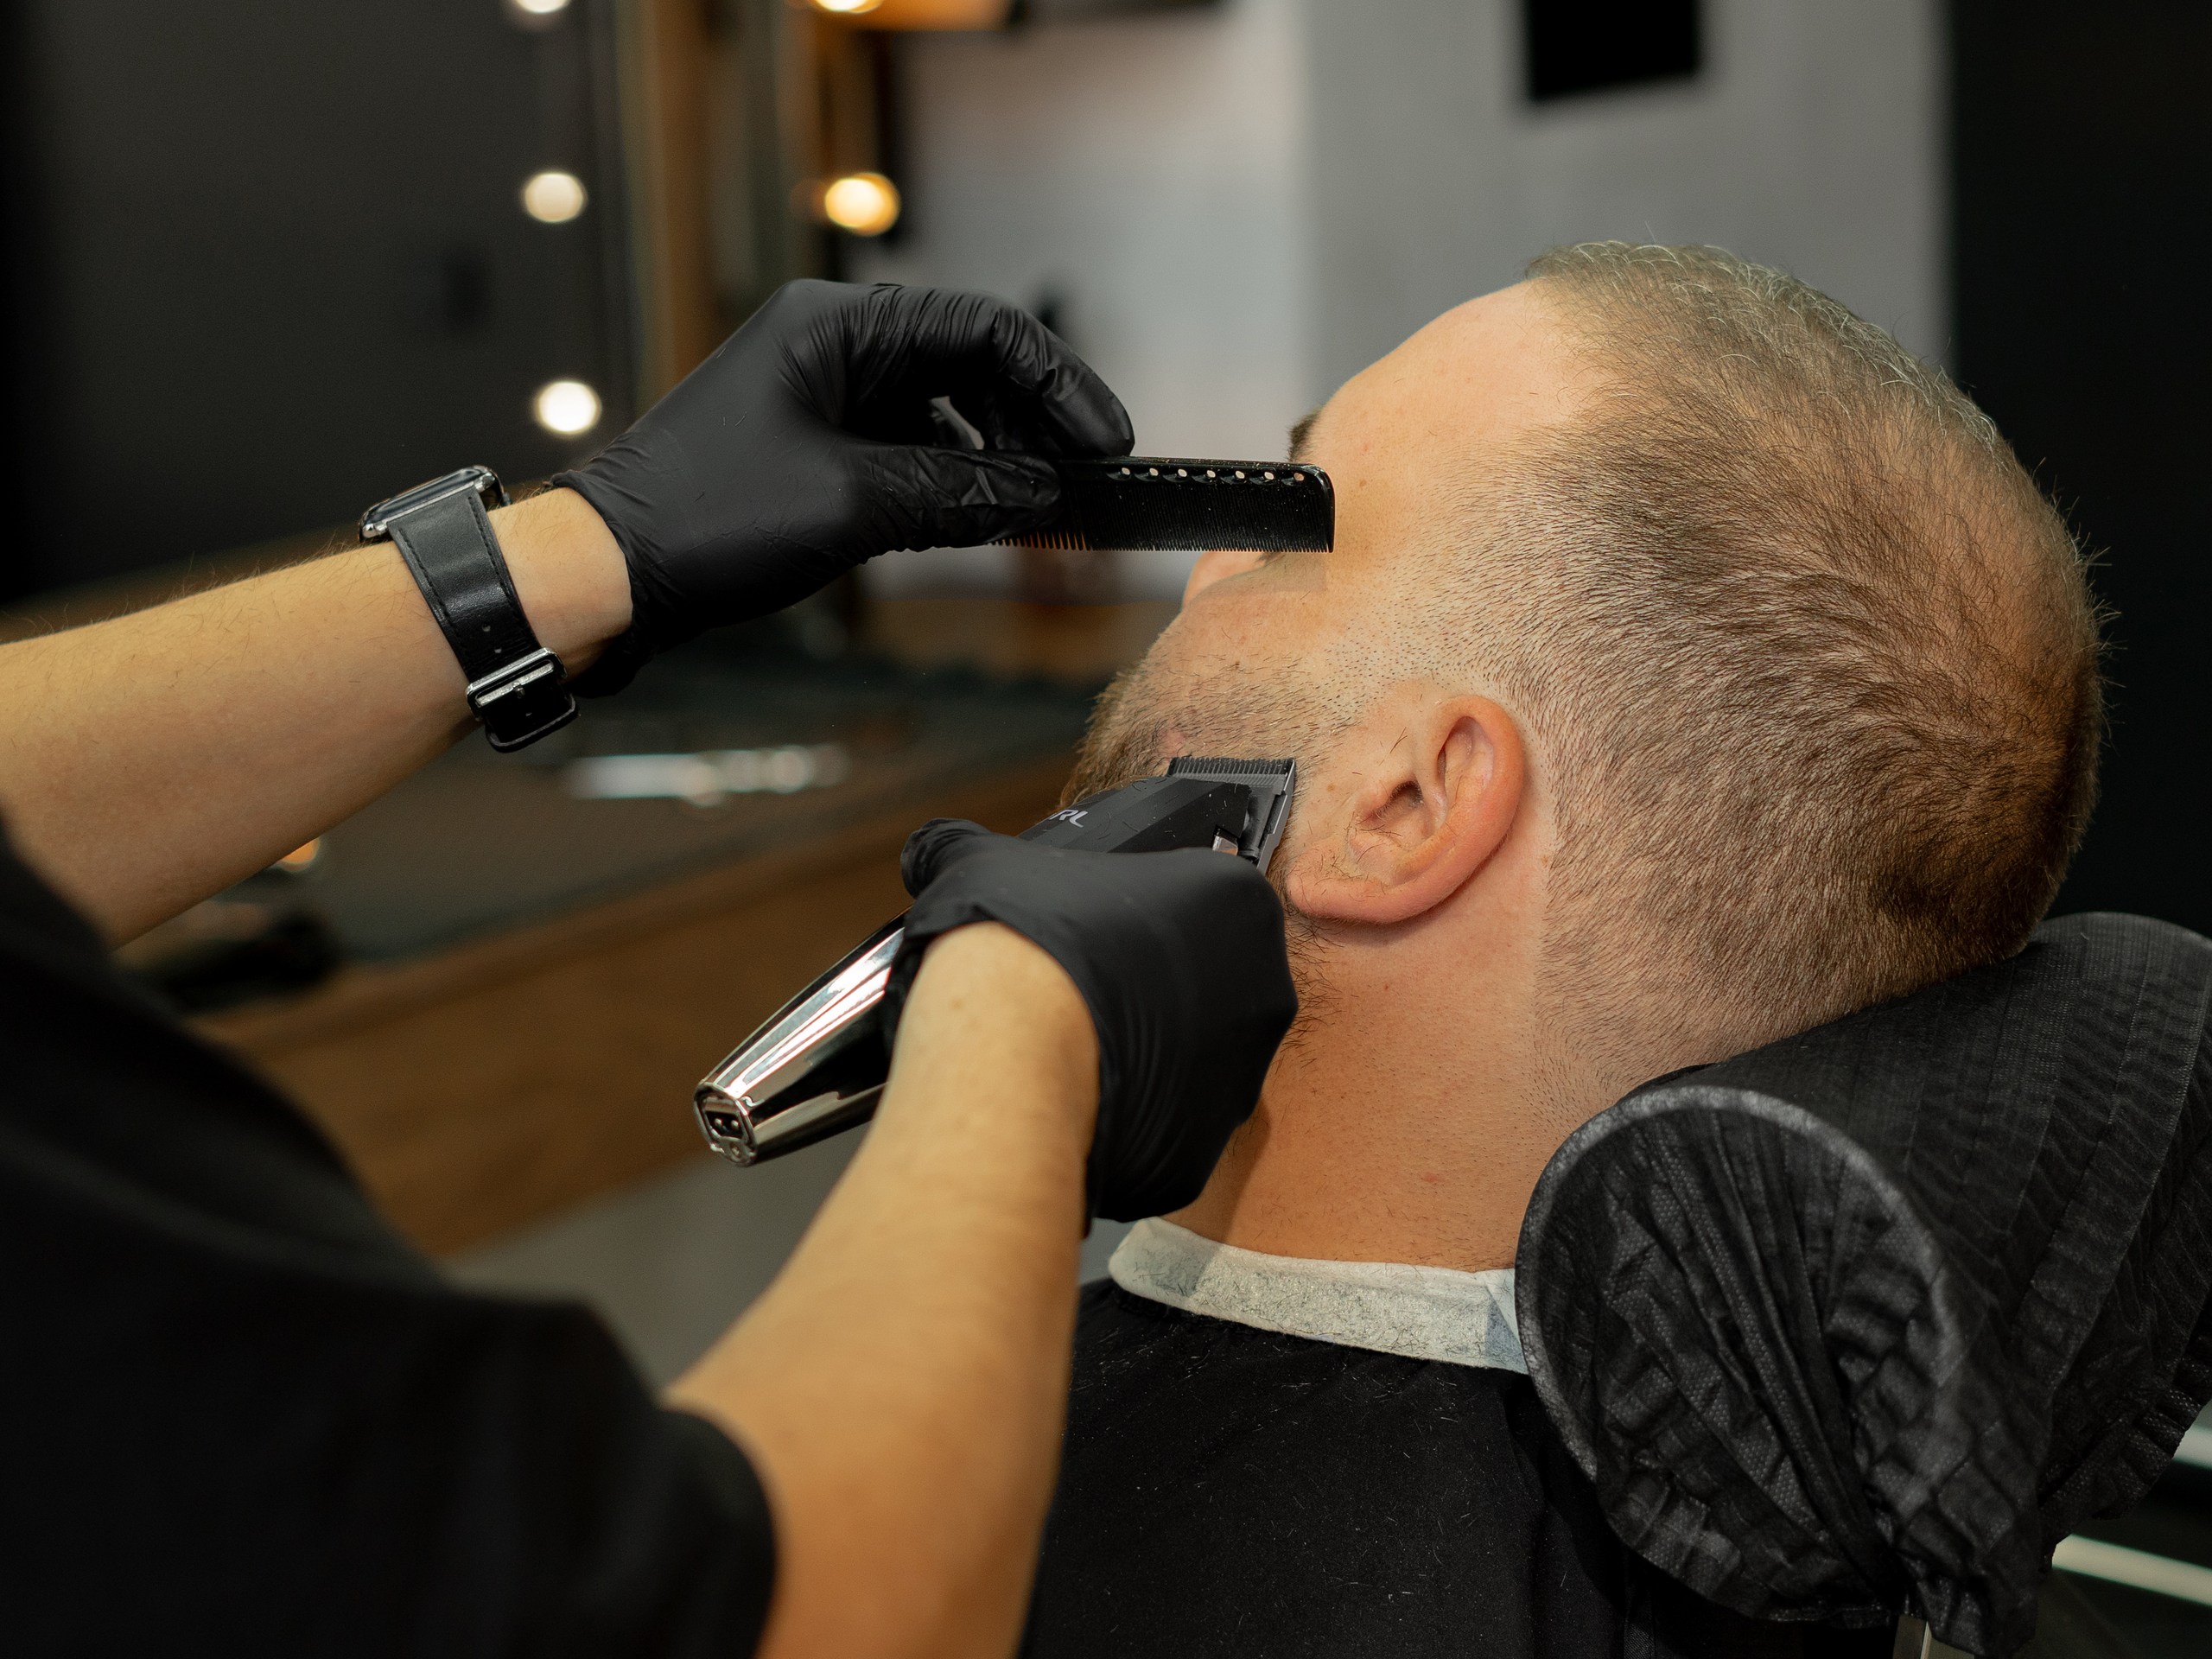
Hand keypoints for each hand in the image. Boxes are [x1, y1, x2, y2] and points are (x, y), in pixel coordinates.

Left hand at [552, 280, 1131, 688]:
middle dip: (1032, 425)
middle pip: (969, 365)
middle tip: (1080, 485)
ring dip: (995, 456)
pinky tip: (978, 520)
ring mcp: (820, 395)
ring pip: (942, 410)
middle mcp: (831, 345)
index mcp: (837, 324)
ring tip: (1035, 510)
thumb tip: (1043, 495)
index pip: (983, 327)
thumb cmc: (703, 519)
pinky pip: (907, 448)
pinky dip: (951, 480)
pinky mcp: (812, 446)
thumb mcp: (854, 504)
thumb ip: (962, 491)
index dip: (1059, 383)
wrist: (609, 574)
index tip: (1105, 443)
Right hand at [884, 820, 1297, 1221]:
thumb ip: (974, 849)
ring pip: (1189, 1063)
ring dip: (1140, 1056)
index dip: (1138, 915)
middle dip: (1148, 990)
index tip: (1095, 931)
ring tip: (1068, 1047)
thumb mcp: (984, 859)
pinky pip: (1162, 1131)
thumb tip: (943, 848)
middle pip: (1206, 986)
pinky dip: (1123, 1120)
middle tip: (1081, 989)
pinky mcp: (1203, 1154)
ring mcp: (1240, 1080)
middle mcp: (1262, 993)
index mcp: (1238, 903)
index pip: (1199, 900)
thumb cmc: (1019, 946)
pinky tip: (1071, 1098)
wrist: (1005, 1059)